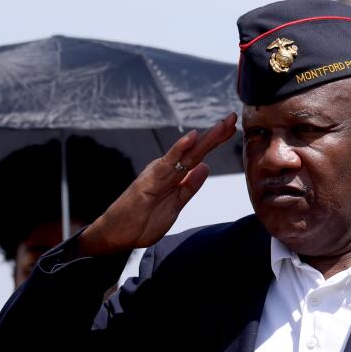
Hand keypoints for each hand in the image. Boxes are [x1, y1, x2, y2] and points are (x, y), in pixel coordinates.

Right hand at [78, 114, 237, 255]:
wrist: (117, 234)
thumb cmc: (143, 220)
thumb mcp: (176, 204)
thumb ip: (189, 187)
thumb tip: (205, 167)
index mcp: (174, 175)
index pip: (198, 156)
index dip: (215, 142)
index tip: (231, 128)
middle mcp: (167, 170)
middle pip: (196, 150)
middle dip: (215, 135)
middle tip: (232, 117)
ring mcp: (158, 173)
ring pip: (186, 153)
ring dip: (205, 138)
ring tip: (222, 124)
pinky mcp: (150, 180)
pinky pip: (167, 162)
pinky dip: (179, 149)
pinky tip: (192, 137)